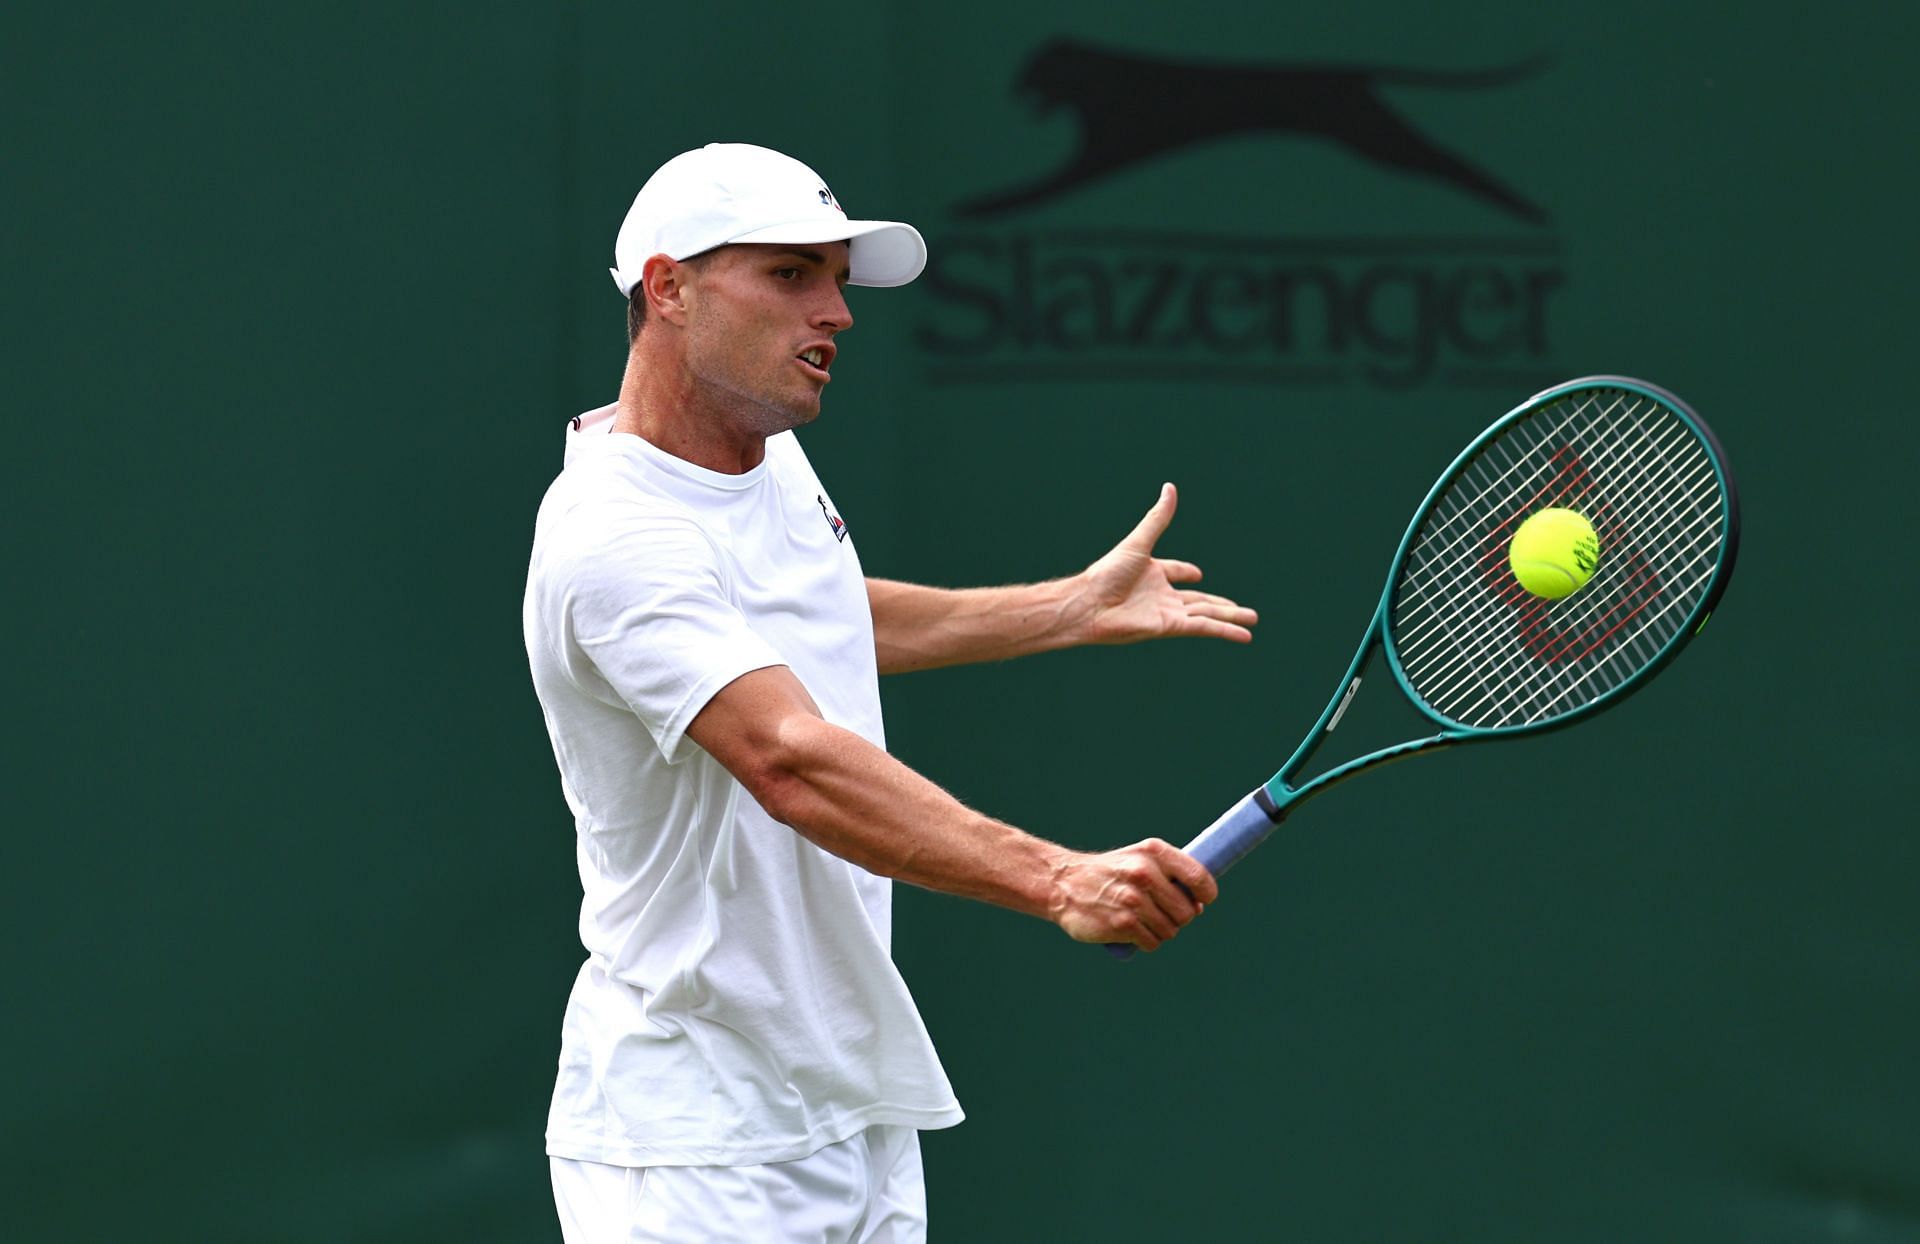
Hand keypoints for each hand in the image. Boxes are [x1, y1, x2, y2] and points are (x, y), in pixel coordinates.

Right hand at [1049, 839, 1219, 951]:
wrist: (1063, 884)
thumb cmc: (1108, 873)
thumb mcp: (1138, 859)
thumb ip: (1170, 875)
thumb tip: (1198, 905)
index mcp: (1153, 853)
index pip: (1199, 878)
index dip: (1206, 894)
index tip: (1202, 901)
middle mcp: (1145, 874)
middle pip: (1187, 912)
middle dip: (1178, 917)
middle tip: (1159, 912)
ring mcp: (1133, 900)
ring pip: (1170, 930)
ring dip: (1160, 931)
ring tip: (1140, 919)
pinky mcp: (1122, 924)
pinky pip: (1152, 943)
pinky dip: (1145, 941)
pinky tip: (1130, 930)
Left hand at [1078, 484, 1257, 644]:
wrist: (1090, 604)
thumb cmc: (1107, 573)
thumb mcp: (1139, 542)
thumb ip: (1158, 518)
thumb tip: (1170, 487)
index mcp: (1152, 573)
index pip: (1175, 572)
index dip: (1186, 572)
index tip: (1196, 574)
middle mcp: (1161, 594)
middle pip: (1200, 600)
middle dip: (1222, 605)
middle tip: (1243, 610)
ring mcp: (1166, 612)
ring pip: (1206, 614)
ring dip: (1229, 618)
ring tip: (1252, 621)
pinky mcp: (1169, 627)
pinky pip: (1202, 628)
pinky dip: (1223, 631)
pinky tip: (1243, 635)